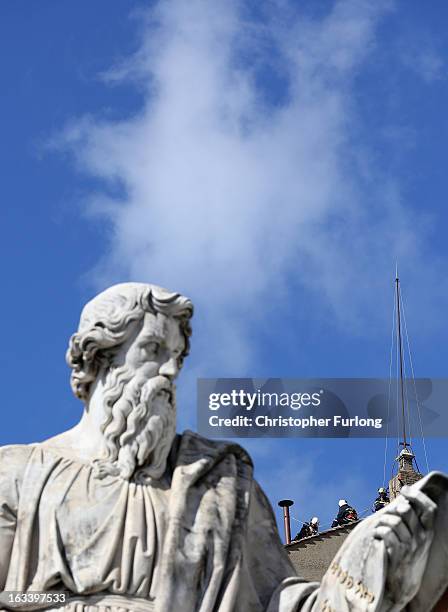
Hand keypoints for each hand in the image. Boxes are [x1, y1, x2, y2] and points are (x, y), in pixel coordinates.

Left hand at [373, 486, 435, 607]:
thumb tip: (403, 499)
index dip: (418, 496)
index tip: (405, 489)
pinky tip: (377, 536)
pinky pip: (385, 533)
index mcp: (428, 532)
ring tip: (379, 527)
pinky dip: (378, 531)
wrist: (403, 581)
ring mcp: (411, 547)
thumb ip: (412, 520)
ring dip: (382, 521)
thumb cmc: (406, 553)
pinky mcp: (399, 554)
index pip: (430, 509)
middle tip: (386, 514)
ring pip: (393, 521)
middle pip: (406, 511)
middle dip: (392, 508)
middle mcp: (422, 538)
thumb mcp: (415, 537)